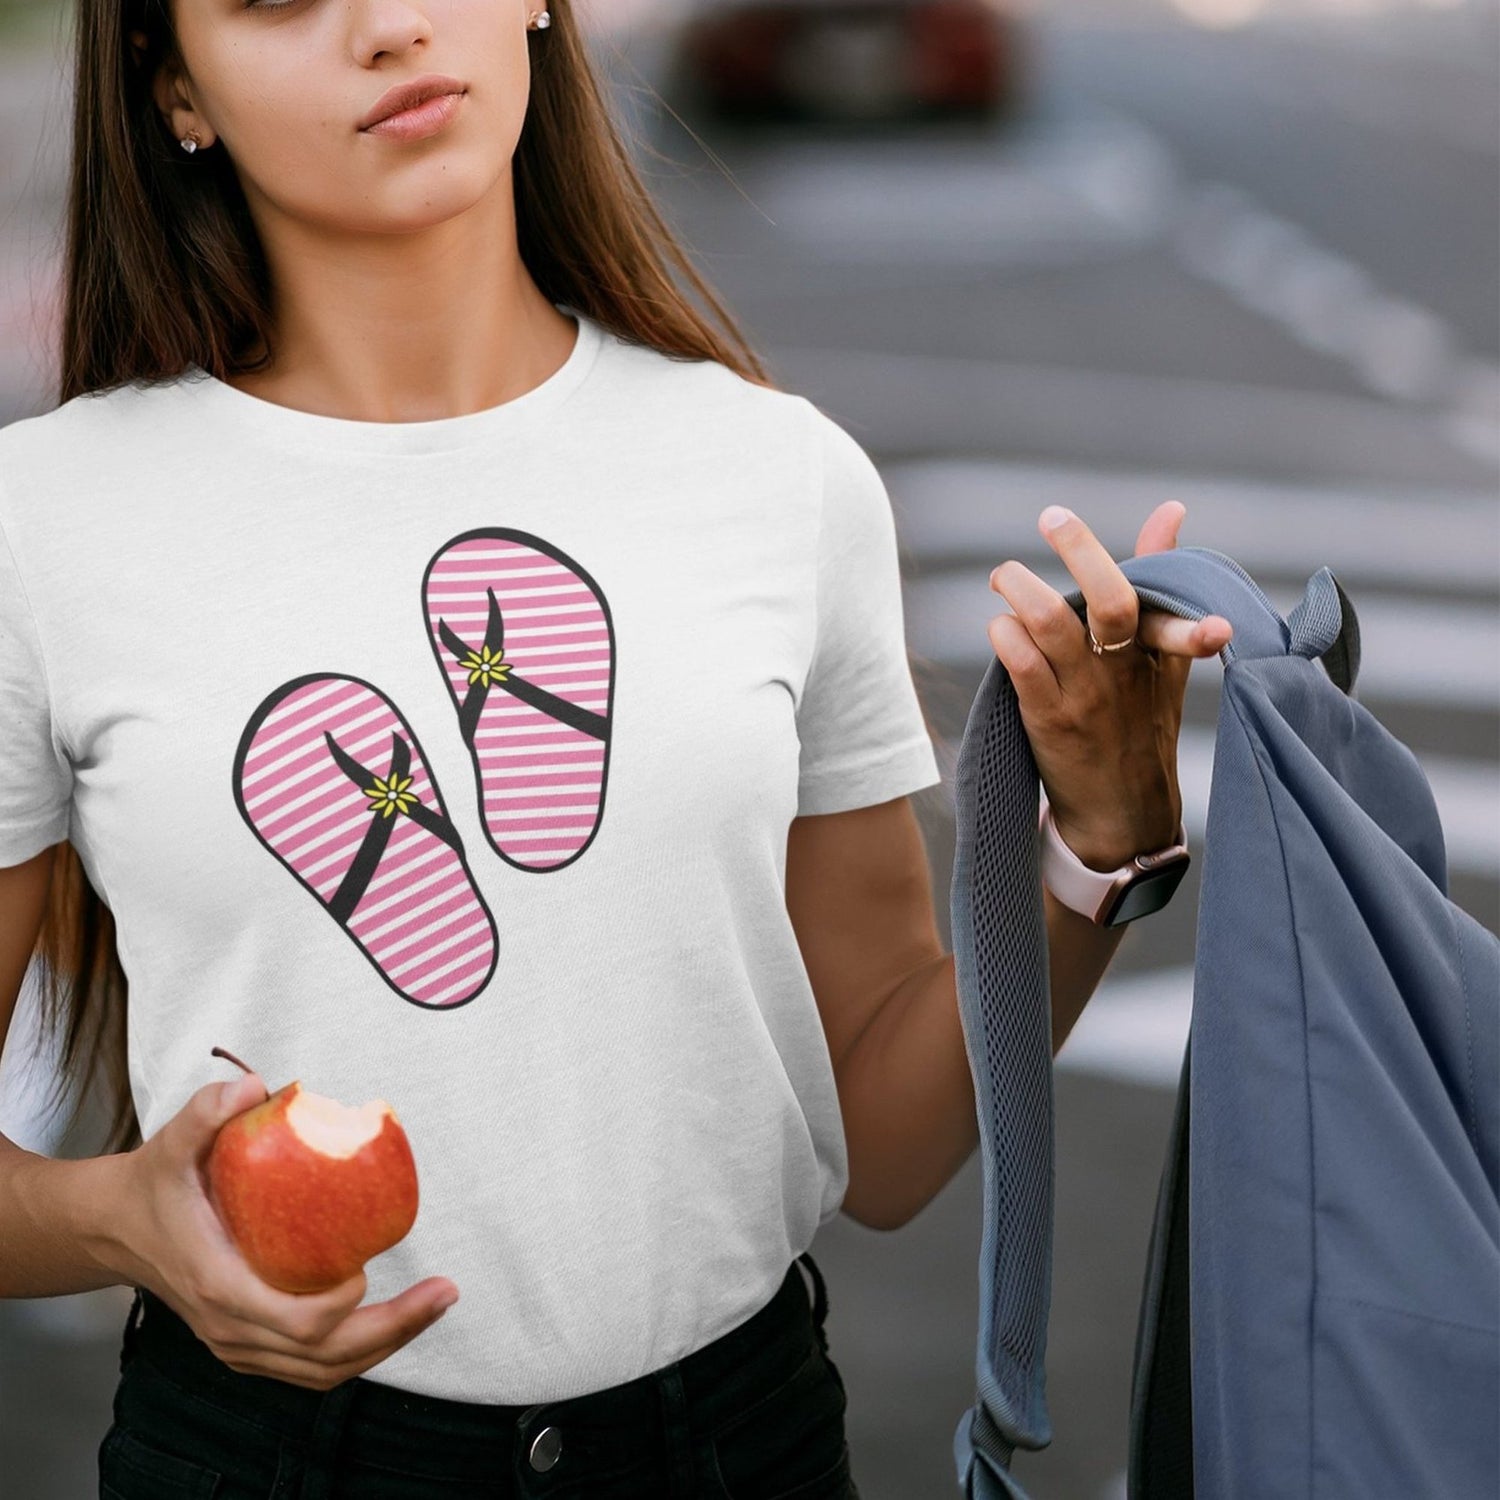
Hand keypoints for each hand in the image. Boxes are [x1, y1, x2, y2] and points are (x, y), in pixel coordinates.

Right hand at [104, 1071, 458, 1391]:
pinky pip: (312, 1365)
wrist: (115, 1228)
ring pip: (323, 1371)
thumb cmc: (155, 1185)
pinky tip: (398, 1316)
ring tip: (436, 1303)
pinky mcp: (250, 1344)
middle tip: (447, 1291)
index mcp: (220, 1286)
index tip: (368, 1267)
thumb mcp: (172, 1141)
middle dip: (394, 1329)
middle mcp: (232, 1328)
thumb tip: (257, 1087)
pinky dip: (359, 1349)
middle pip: (325, 1358)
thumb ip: (208, 1111)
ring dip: (386, 1343)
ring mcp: (240, 1343)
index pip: (295, 1322)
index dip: (340, 1306)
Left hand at [987, 501, 1232, 870]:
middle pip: (1107, 600)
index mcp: (1157, 654)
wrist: (1121, 816)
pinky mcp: (1048, 720)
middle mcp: (1124, 672)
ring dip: (1019, 587)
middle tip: (1053, 518)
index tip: (1169, 509)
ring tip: (1003, 577)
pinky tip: (1001, 628)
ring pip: (1050, 623)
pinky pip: (1021, 663)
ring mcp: (1086, 696)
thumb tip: (1171, 511)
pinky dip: (1005, 633)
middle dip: (1080, 550)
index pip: (1170, 603)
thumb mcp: (1165, 658)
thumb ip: (1164, 582)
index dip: (1167, 557)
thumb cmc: (1141, 725)